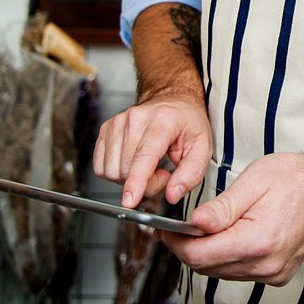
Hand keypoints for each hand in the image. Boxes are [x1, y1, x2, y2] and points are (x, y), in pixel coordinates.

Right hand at [93, 92, 211, 208]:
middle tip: (162, 173)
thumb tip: (173, 194)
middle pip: (127, 169)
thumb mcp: (203, 147)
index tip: (130, 201)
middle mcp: (136, 118)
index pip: (145, 154)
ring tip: (149, 166)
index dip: (137, 181)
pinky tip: (132, 163)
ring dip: (129, 178)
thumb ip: (191, 173)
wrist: (173, 102)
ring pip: (111, 170)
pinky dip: (116, 172)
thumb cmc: (186, 123)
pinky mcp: (106, 129)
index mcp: (163, 120)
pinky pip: (100, 166)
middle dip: (145, 183)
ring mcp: (118, 122)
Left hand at [160, 152, 303, 285]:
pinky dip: (227, 256)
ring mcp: (274, 272)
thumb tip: (195, 224)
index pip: (201, 256)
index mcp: (258, 241)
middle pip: (209, 267)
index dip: (177, 244)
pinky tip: (227, 235)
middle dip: (189, 248)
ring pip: (223, 271)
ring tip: (202, 228)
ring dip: (207, 252)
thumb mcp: (253, 181)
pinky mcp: (277, 273)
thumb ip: (222, 207)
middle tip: (177, 228)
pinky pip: (240, 271)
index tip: (164, 231)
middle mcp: (267, 264)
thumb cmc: (294, 178)